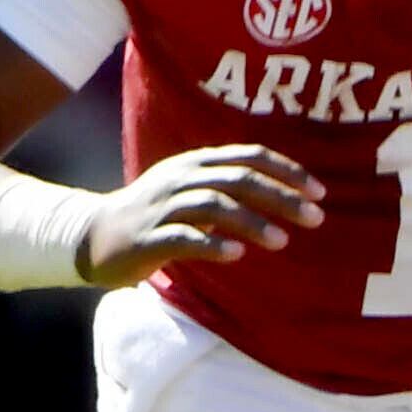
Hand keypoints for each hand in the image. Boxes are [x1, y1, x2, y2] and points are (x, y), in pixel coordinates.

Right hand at [76, 146, 322, 282]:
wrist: (92, 235)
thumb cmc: (153, 215)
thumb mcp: (191, 190)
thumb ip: (229, 187)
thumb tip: (282, 193)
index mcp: (196, 163)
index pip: (249, 156)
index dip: (287, 171)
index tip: (319, 192)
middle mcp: (181, 178)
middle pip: (238, 179)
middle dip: (280, 197)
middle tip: (315, 217)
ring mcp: (162, 207)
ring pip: (213, 205)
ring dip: (251, 222)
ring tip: (281, 241)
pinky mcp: (147, 238)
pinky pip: (183, 238)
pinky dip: (212, 245)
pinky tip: (236, 255)